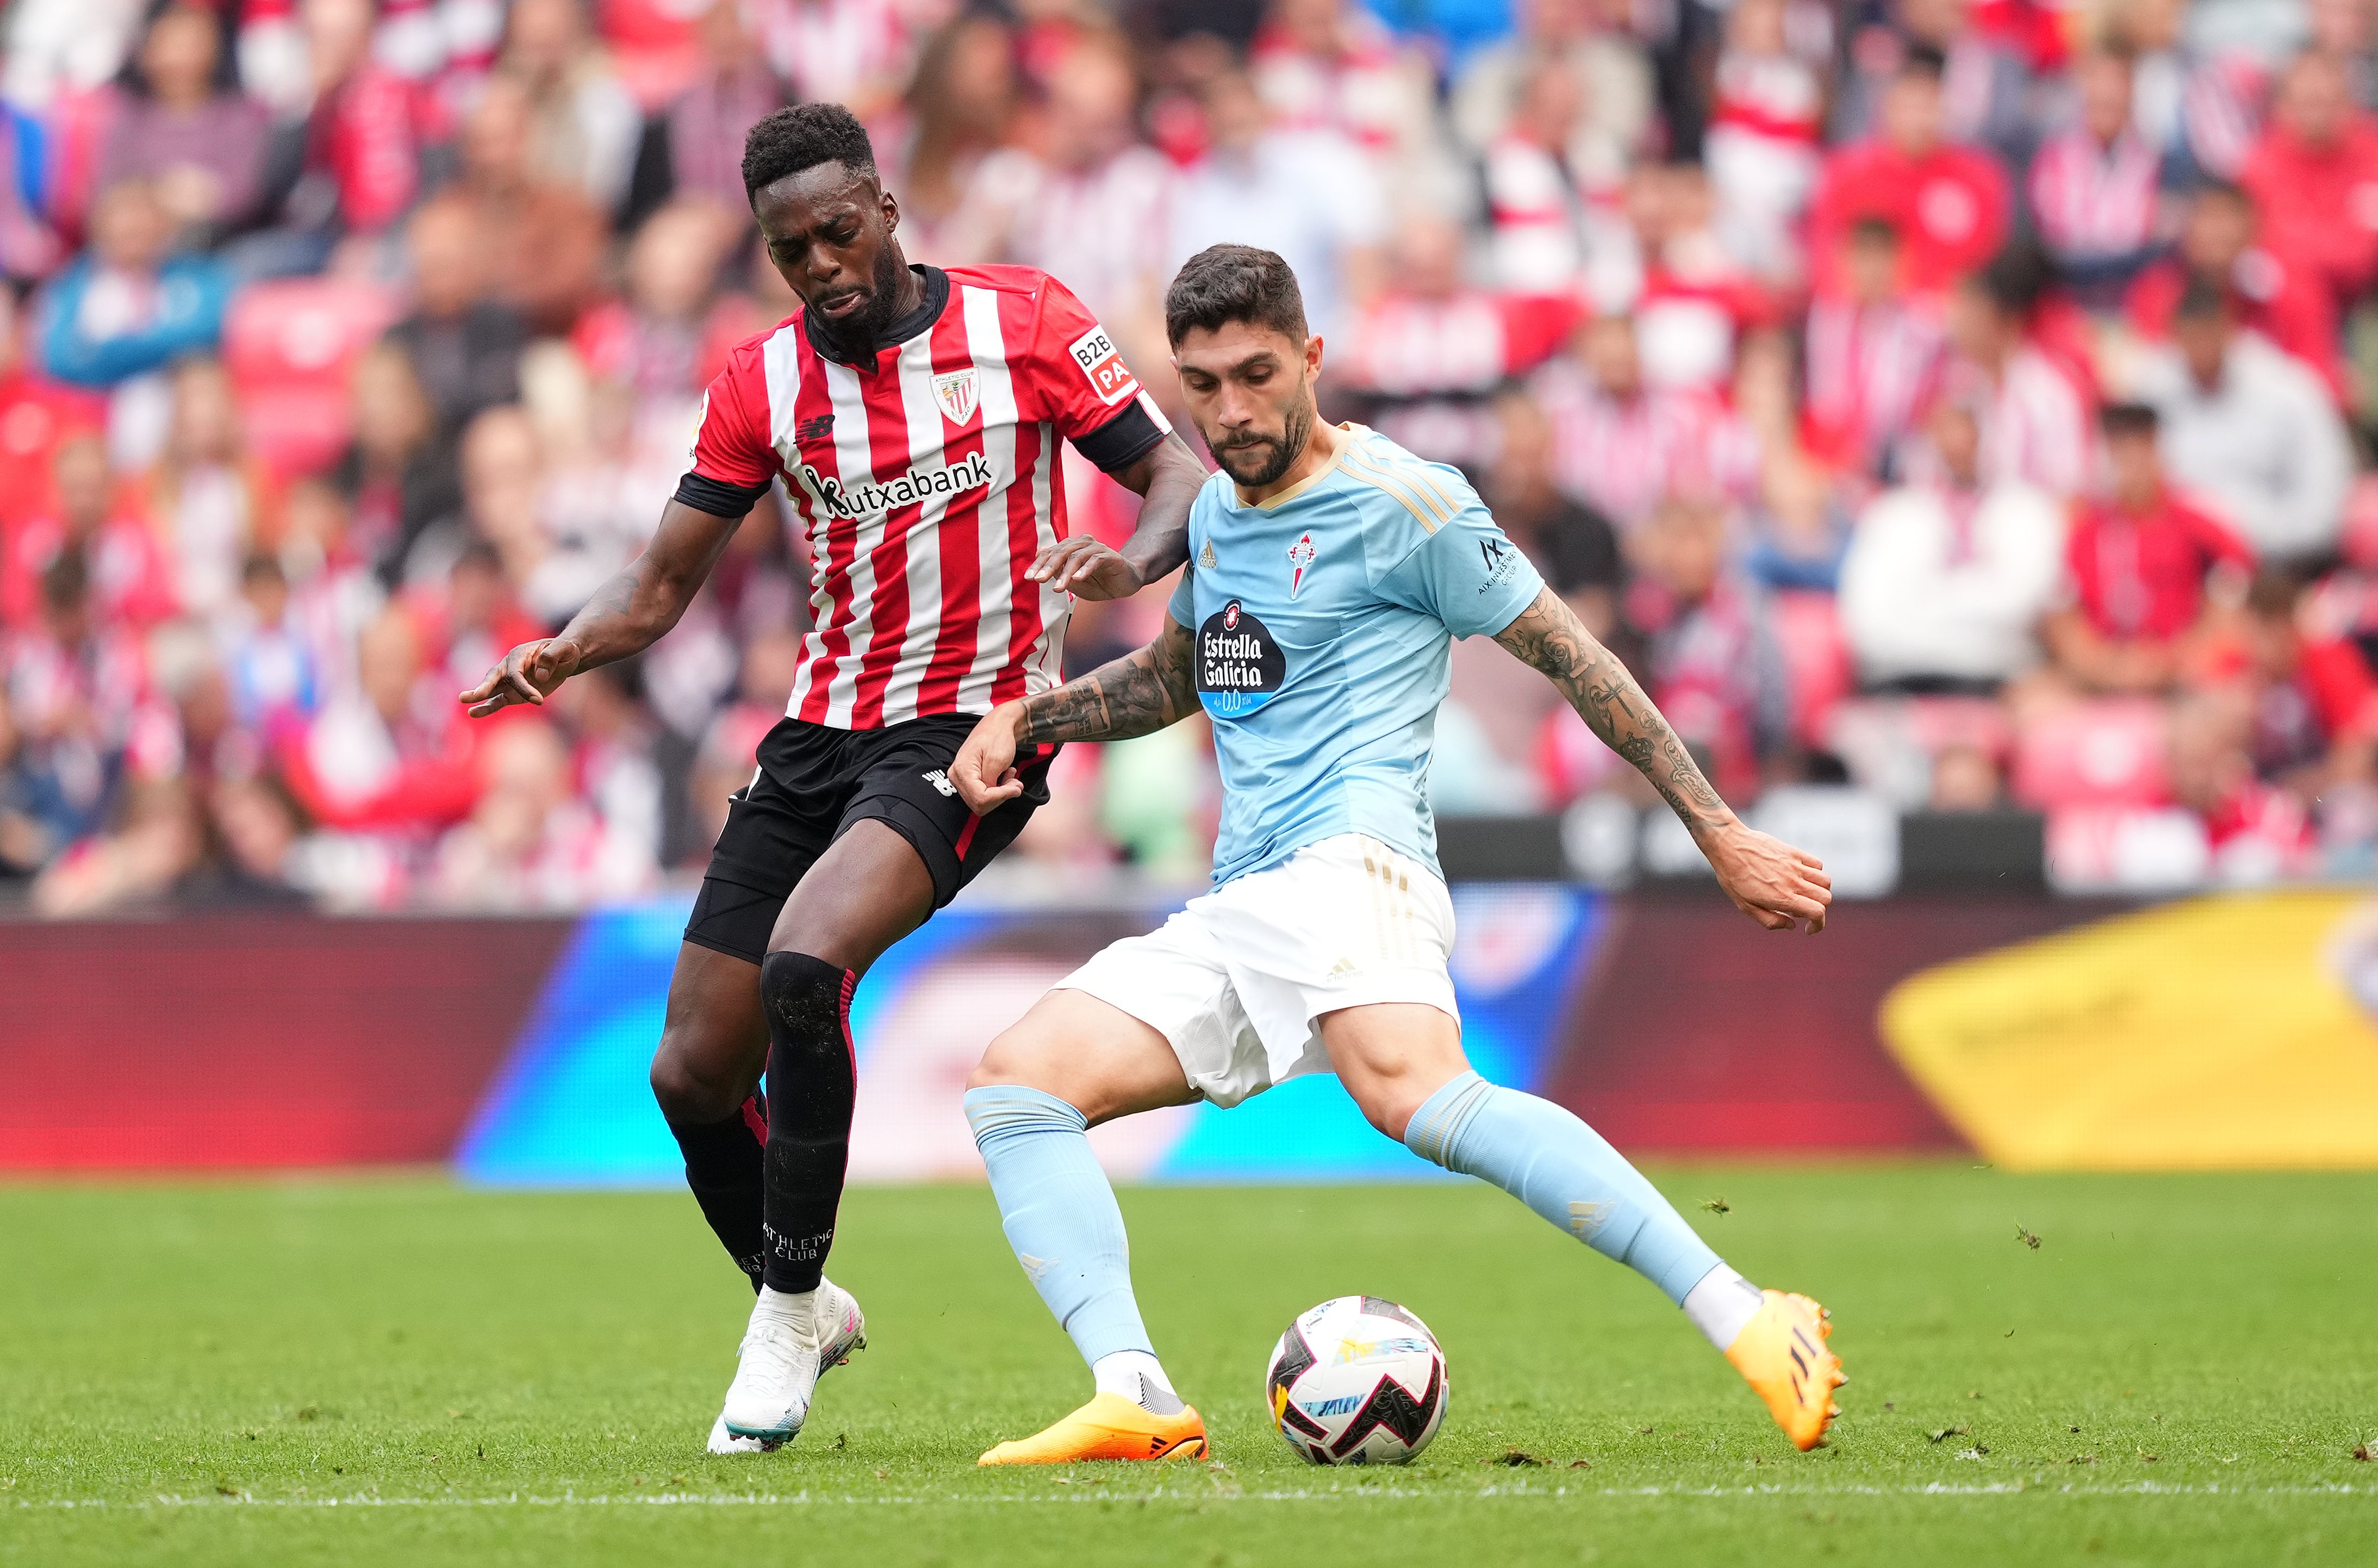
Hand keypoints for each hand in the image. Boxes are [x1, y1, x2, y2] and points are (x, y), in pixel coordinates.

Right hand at [460, 638, 580, 716]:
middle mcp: (509, 667)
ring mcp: (508, 681)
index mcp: (520, 654)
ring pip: (491, 690)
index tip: (539, 700)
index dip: (524, 688)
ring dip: (478, 697)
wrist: (564, 658)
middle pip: (494, 676)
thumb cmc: (564, 651)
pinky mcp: (512, 694)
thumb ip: (551, 657)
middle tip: (471, 696)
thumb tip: (539, 677)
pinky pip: (497, 701)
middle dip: (484, 687)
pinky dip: (487, 707)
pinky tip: (473, 713)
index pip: (514, 673)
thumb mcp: (564, 648)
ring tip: (465, 703)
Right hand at [950, 701, 1027, 814]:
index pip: (980, 799)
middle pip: (979, 804)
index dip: (1001, 796)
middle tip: (1015, 782)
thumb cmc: (998, 736)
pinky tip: (1004, 776)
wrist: (997, 725)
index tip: (1016, 786)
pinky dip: (997, 790)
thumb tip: (993, 799)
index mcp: (962, 770)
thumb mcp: (998, 760)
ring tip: (1010, 776)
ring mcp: (961, 779)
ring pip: (981, 802)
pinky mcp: (968, 780)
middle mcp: (956, 776)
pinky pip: (982, 795)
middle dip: (1001, 796)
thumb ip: (992, 783)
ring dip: (1000, 793)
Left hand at [1027, 536, 1142, 599]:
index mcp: (1072, 548)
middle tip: (1039, 580)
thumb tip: (1039, 559)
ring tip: (1057, 588)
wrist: (1125, 584)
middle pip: (1062, 551)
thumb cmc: (1098, 583)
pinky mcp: (1110, 556)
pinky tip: (1078, 579)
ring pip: (1076, 556)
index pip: (1051, 553)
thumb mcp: (1074, 582)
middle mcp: (1083, 544)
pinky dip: (1085, 569)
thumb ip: (1058, 572)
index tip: (1028, 578)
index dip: (1038, 564)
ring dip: (1065, 573)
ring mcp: (1097, 548)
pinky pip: (1095, 560)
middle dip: (1048, 567)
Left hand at [1701, 821, 1831, 932]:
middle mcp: (1792, 881)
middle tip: (1802, 910)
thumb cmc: (1733, 877)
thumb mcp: (1745, 906)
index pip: (1817, 912)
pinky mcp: (1793, 852)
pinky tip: (1801, 877)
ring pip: (1825, 881)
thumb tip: (1791, 926)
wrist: (1728, 845)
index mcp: (1782, 897)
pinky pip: (1817, 864)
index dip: (1818, 924)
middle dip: (1820, 909)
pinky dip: (1816, 873)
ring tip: (1803, 893)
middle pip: (1826, 898)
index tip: (1808, 928)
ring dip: (1820, 891)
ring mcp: (1794, 865)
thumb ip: (1770, 920)